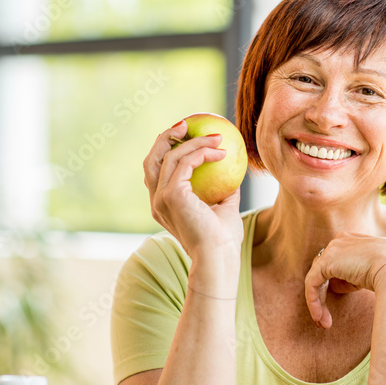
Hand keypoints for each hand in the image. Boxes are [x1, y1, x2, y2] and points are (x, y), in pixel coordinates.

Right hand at [143, 120, 243, 266]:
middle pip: (152, 159)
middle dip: (166, 137)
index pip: (157, 172)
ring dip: (194, 142)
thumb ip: (225, 190)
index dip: (167, 150)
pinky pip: (185, 162)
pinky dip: (202, 152)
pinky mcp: (172, 195)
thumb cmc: (223, 241)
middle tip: (187, 125)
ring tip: (216, 136)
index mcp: (163, 206)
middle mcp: (156, 201)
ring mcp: (161, 198)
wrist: (218, 259)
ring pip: (170, 156)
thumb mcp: (225, 209)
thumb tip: (233, 169)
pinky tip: (221, 152)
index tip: (187, 136)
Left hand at [304, 233, 385, 328]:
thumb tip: (335, 286)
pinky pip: (312, 283)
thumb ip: (352, 276)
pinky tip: (320, 317)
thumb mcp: (370, 272)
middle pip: (322, 270)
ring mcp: (332, 249)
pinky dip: (314, 302)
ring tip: (324, 323)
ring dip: (318, 303)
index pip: (335, 262)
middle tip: (324, 318)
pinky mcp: (326, 262)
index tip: (336, 304)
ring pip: (316, 278)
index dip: (333, 284)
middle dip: (322, 295)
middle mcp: (340, 241)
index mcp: (351, 240)